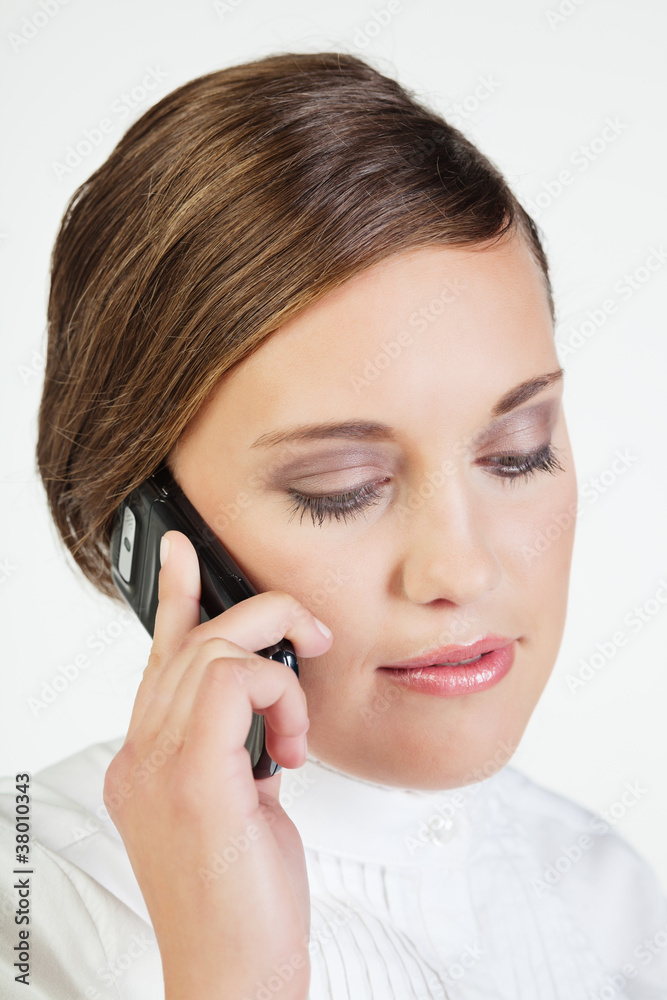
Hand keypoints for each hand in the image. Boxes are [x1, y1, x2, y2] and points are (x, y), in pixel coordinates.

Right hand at [103, 529, 331, 999]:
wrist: (235, 975)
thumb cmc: (243, 898)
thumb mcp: (242, 803)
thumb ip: (237, 745)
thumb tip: (266, 703)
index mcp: (148, 759)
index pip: (161, 658)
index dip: (175, 598)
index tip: (187, 556)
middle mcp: (141, 756)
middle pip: (191, 641)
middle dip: (261, 619)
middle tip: (311, 636)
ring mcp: (158, 765)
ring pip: (214, 649)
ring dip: (278, 669)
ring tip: (297, 724)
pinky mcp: (193, 777)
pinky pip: (228, 681)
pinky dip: (275, 695)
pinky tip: (288, 745)